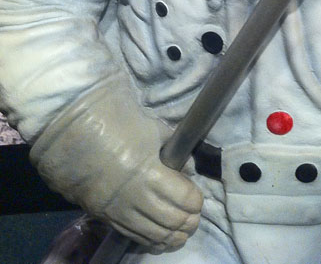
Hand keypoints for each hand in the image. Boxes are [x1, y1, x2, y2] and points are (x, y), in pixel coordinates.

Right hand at [30, 75, 202, 252]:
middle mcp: (135, 197)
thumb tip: (188, 169)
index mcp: (149, 172)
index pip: (184, 198)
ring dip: (173, 237)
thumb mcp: (154, 130)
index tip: (198, 197)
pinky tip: (162, 239)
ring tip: (183, 232)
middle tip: (195, 217)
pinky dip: (152, 240)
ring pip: (153, 235)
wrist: (76, 135)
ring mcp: (119, 211)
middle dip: (188, 222)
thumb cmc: (119, 125)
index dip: (196, 201)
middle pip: (172, 221)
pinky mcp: (106, 218)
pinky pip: (134, 236)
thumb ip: (175, 151)